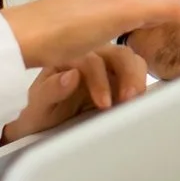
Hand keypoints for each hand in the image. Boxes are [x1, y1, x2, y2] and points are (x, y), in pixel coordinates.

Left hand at [1, 44, 147, 141]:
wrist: (40, 128)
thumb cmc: (38, 114)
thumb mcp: (38, 106)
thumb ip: (50, 90)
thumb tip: (72, 75)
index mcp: (70, 58)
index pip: (91, 60)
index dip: (100, 80)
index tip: (104, 104)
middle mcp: (91, 57)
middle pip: (117, 53)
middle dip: (128, 73)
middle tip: (129, 98)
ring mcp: (107, 68)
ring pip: (130, 59)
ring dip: (137, 77)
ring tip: (135, 99)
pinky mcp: (119, 81)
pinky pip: (135, 74)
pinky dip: (141, 83)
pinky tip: (140, 99)